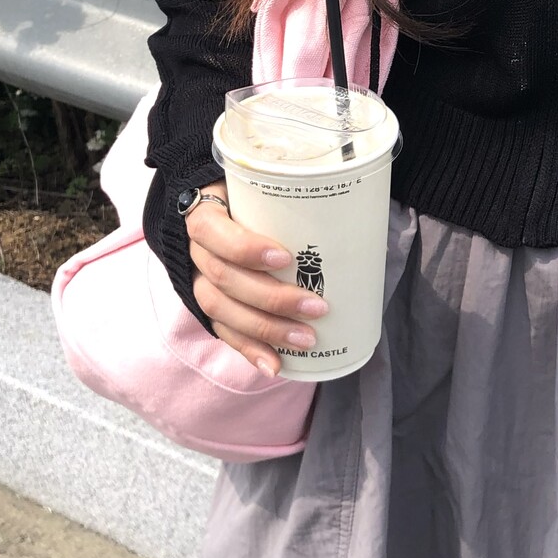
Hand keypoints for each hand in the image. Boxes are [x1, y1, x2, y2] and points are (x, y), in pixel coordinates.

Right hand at [186, 187, 326, 376]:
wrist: (225, 214)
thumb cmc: (256, 203)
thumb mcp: (267, 192)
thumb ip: (295, 200)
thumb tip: (360, 220)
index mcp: (206, 216)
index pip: (211, 231)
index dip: (244, 248)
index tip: (286, 258)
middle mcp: (197, 252)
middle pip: (223, 278)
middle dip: (272, 298)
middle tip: (317, 308)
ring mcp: (200, 282)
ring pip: (221, 309)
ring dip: (266, 329)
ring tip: (306, 339)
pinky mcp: (211, 308)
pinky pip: (225, 332)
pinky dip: (251, 351)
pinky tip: (274, 365)